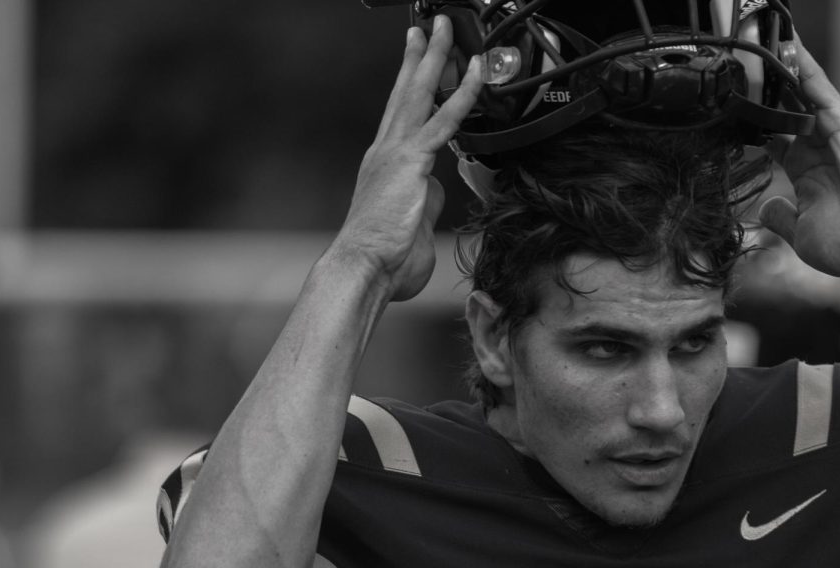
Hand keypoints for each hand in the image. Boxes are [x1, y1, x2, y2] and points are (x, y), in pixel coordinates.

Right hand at [332, 16, 481, 301]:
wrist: (364, 267)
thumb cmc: (384, 259)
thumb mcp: (410, 223)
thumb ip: (424, 200)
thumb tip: (436, 188)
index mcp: (384, 164)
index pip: (400, 114)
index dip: (410, 84)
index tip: (416, 61)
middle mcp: (386, 151)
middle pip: (404, 92)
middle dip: (418, 57)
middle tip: (427, 28)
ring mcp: (396, 153)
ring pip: (420, 93)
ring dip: (436, 57)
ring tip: (445, 29)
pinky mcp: (411, 162)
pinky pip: (443, 120)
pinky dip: (462, 94)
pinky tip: (475, 73)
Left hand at [758, 42, 839, 278]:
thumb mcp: (802, 233)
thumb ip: (781, 217)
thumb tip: (767, 207)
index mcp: (807, 171)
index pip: (774, 138)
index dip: (754, 125)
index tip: (731, 114)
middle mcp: (818, 146)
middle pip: (784, 108)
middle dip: (763, 89)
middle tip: (738, 65)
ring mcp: (830, 131)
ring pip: (798, 89)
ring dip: (778, 66)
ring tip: (754, 38)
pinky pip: (818, 84)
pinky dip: (801, 63)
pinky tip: (784, 41)